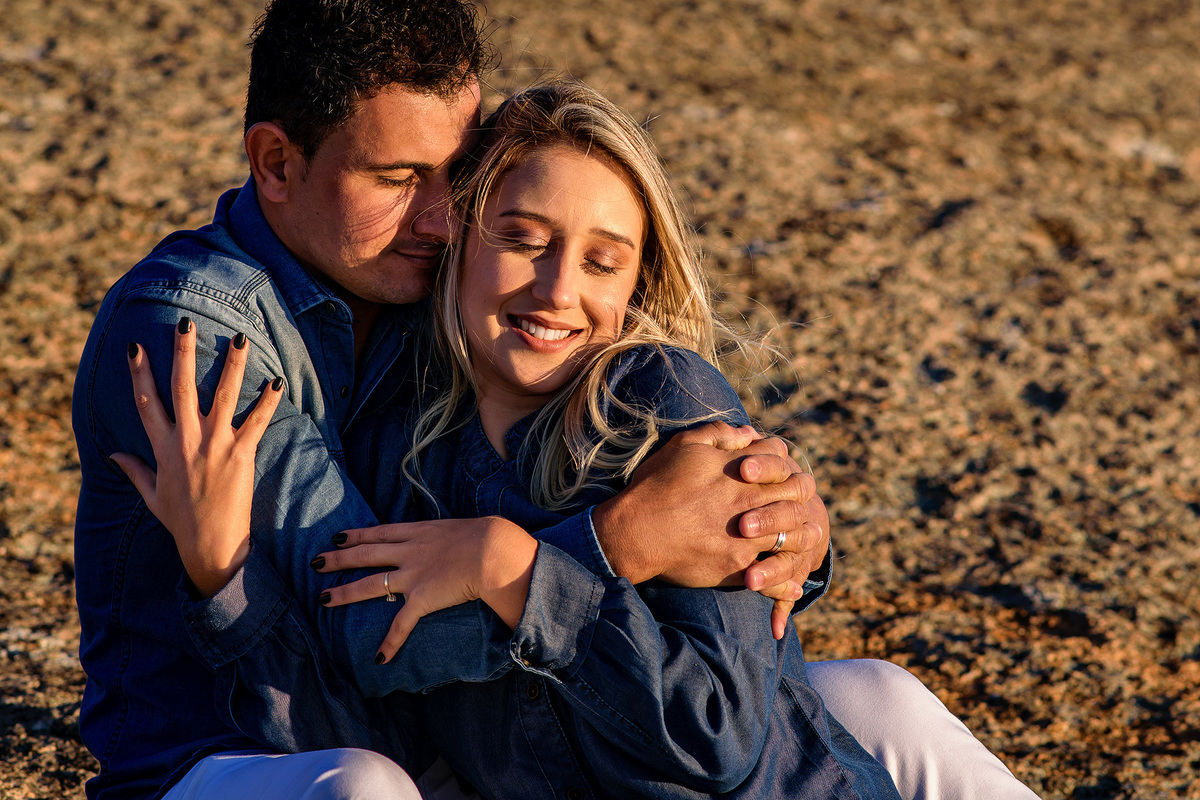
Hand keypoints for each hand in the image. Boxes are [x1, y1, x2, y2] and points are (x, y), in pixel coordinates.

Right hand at [109, 319, 282, 596]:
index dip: (140, 374)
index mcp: (163, 448)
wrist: (211, 546)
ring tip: (240, 339)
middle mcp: (186, 441)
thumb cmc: (182, 522)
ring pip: (222, 396)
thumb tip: (113, 454)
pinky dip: (267, 402)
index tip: (136, 347)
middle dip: (183, 353)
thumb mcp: (152, 495)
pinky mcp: (241, 455)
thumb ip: (135, 470)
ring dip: (232, 366)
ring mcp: (214, 446)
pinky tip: (276, 382)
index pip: (146, 403)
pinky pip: (256, 422)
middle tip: (185, 323)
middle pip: (182, 388)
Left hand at [312, 517, 537, 662]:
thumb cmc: (489, 537)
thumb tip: (459, 540)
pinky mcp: (422, 598)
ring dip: (345, 592)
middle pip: (366, 554)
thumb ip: (452, 536)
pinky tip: (379, 656)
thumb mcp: (464, 527)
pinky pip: (402, 623)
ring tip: (324, 598)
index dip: (357, 535)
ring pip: (371, 584)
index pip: (380, 532)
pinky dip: (391, 641)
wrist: (493, 551)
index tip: (339, 537)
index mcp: (419, 532)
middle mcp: (410, 552)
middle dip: (339, 559)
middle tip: (317, 562)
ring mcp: (413, 575)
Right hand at [592, 421, 828, 638]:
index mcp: (739, 471)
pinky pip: (772, 576)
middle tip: (807, 499)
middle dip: (803, 494)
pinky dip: (786, 581)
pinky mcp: (737, 566)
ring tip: (812, 535)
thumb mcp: (683, 445)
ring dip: (805, 534)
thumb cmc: (656, 485)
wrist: (636, 532)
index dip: (784, 460)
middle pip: (794, 495)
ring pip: (791, 534)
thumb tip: (748, 433)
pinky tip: (793, 583)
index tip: (783, 466)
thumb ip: (719, 435)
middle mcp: (749, 502)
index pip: (779, 459)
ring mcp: (746, 537)